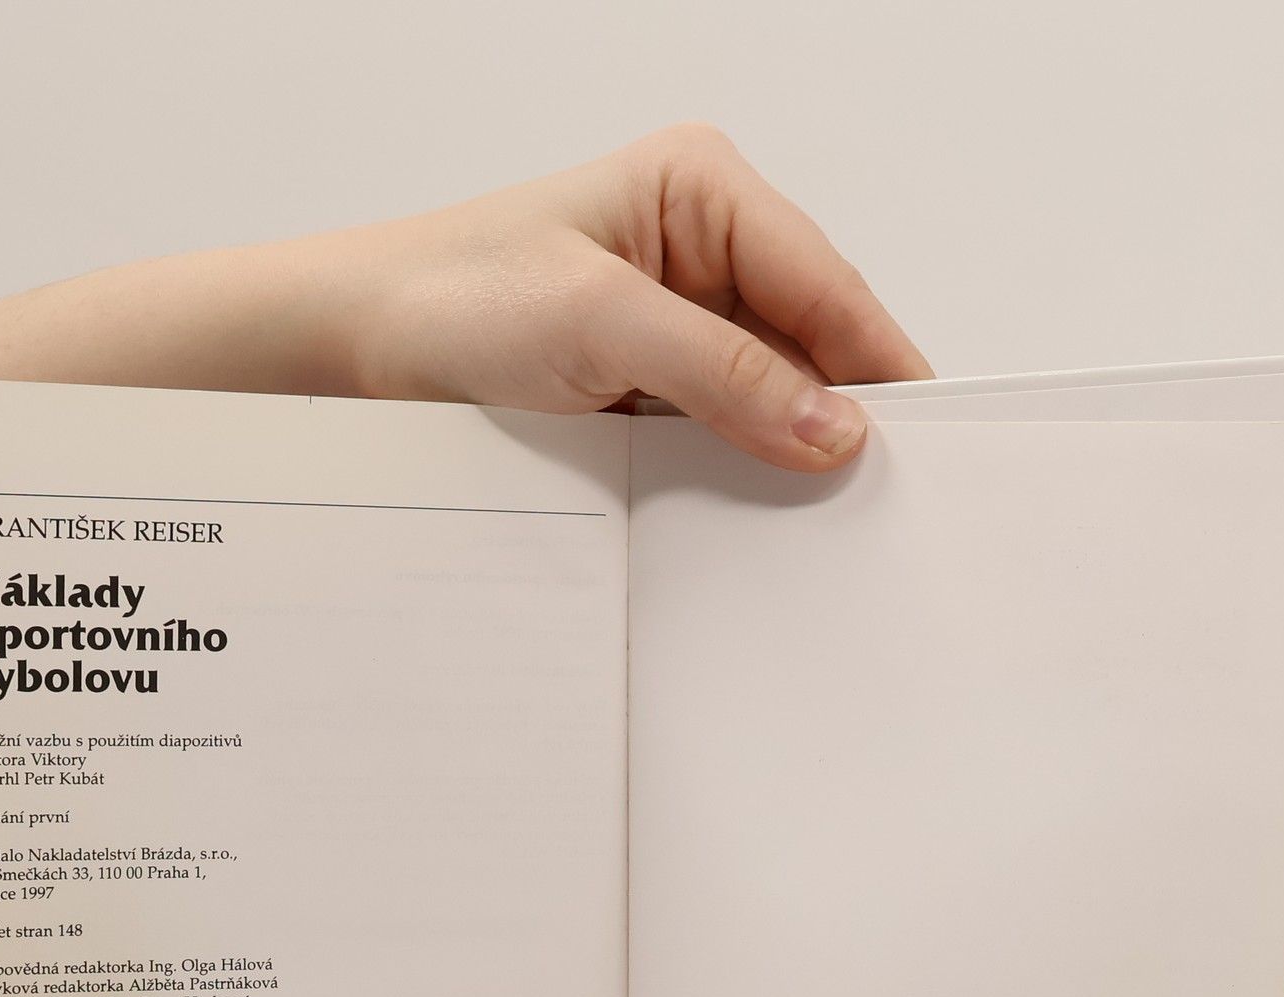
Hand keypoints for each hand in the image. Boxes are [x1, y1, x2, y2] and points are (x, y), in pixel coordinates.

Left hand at [336, 123, 931, 470]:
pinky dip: (741, 470)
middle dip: (838, 415)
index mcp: (703, 190)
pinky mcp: (651, 380)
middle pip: (812, 341)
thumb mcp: (599, 326)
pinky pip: (724, 428)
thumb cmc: (453, 299)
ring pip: (773, 393)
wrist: (356, 349)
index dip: (879, 365)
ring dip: (787, 451)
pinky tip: (756, 513)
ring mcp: (679, 318)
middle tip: (879, 501)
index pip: (826, 283)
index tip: (927, 442)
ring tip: (821, 518)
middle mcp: (703, 248)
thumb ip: (725, 375)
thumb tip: (834, 428)